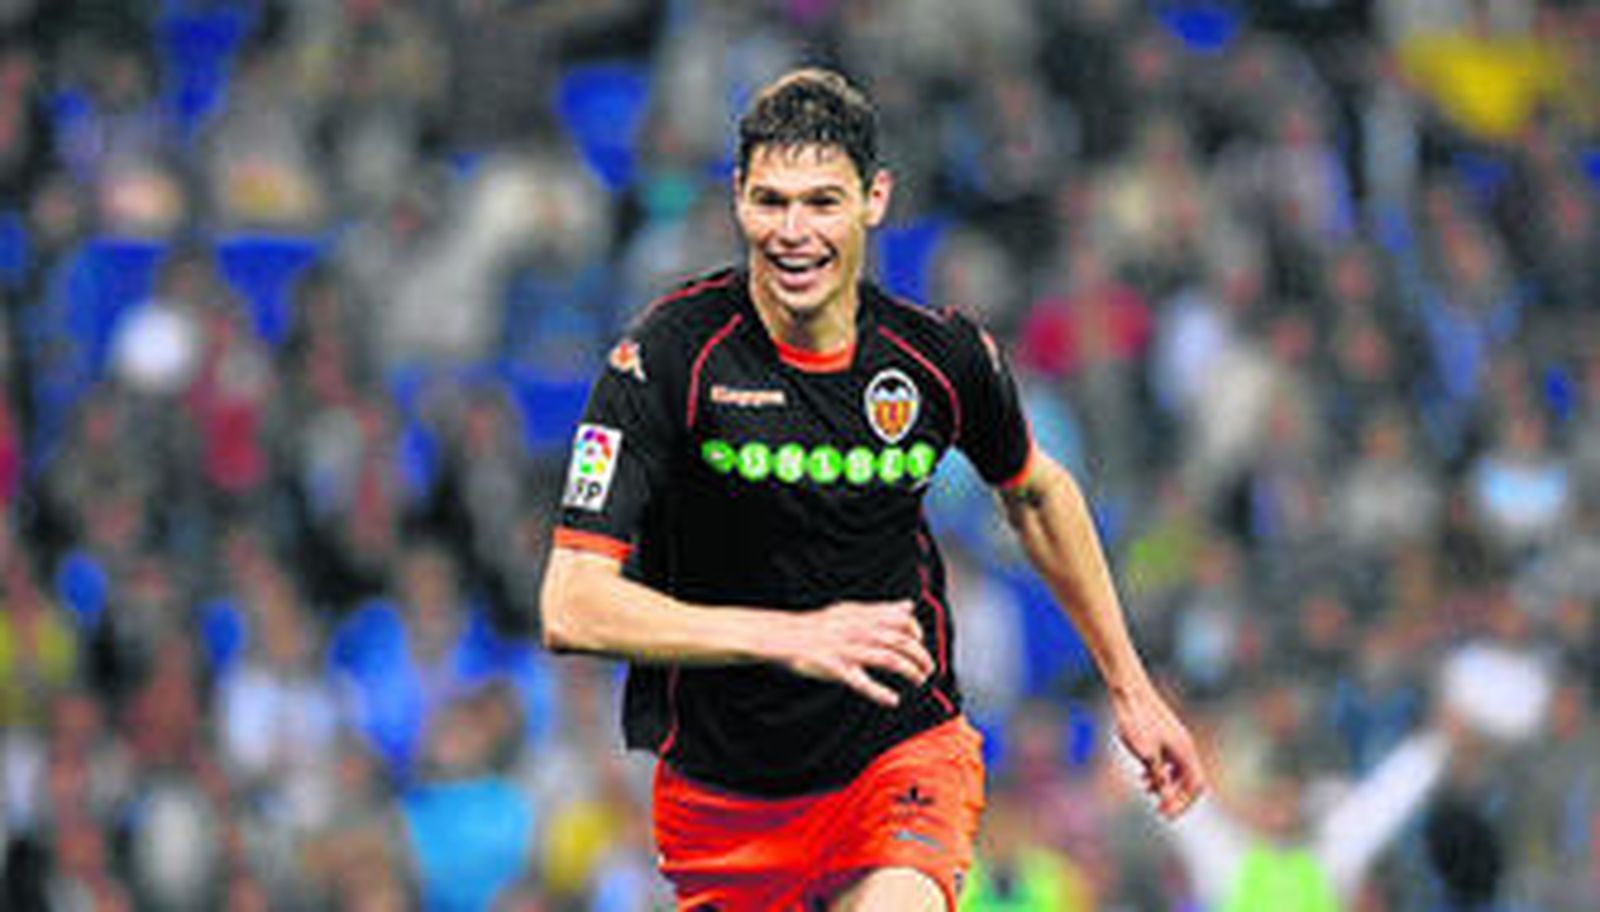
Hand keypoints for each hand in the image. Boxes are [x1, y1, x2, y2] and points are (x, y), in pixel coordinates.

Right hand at [770, 600, 933, 706]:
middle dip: (921, 657)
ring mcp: (849, 650)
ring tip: (920, 681)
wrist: (785, 635)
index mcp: (864, 616)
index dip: (917, 632)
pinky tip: (893, 700)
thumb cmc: (820, 625)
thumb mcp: (851, 610)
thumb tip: (909, 605)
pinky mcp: (837, 669)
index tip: (919, 643)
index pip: (903, 620)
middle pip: (902, 642)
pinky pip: (863, 682)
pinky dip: (881, 693)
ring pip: (890, 660)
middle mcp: (860, 631)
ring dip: (911, 671)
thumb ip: (882, 609)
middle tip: (928, 669)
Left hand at [1112, 683, 1206, 819]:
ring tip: (1148, 792)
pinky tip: (1143, 778)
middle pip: (1190, 780)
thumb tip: (1167, 800)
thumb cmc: (1136, 719)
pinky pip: (1169, 761)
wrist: (1129, 690)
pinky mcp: (1164, 735)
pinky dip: (1160, 773)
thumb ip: (1158, 777)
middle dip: (1176, 797)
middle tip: (1161, 811)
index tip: (1166, 815)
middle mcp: (1184, 746)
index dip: (1184, 803)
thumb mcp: (1146, 753)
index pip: (1196, 785)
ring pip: (1178, 770)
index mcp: (1184, 750)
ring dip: (1167, 785)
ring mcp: (1175, 740)